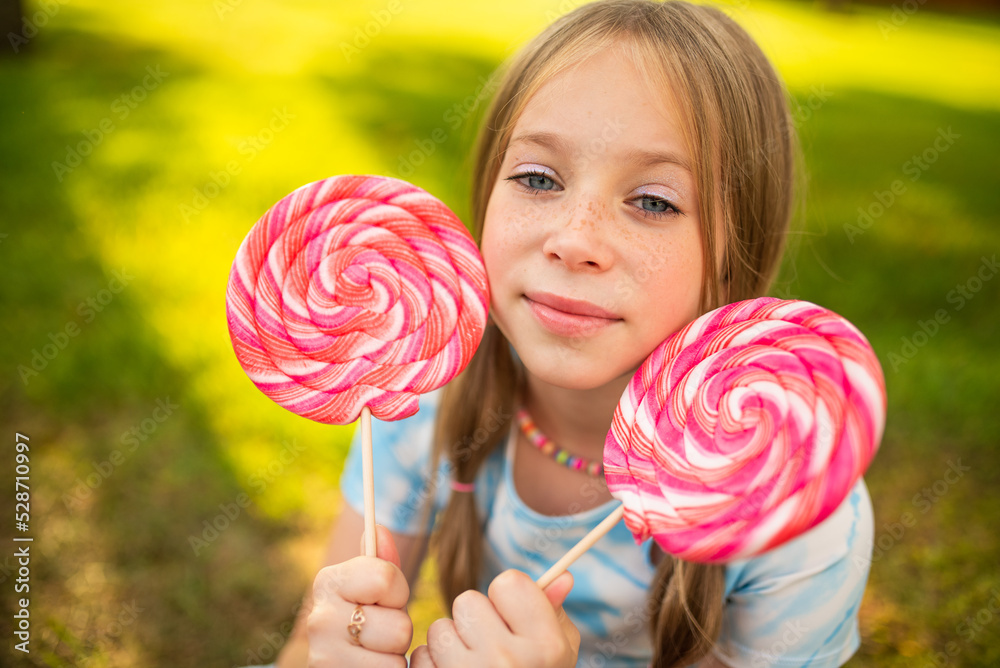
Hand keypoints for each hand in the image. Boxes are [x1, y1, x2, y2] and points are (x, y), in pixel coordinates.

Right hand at [306, 525, 412, 666]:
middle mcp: (319, 619)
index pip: (386, 579)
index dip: (398, 593)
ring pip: (396, 659)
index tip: (384, 601)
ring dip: (394, 658)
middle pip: (399, 627)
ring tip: (375, 653)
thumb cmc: (362, 621)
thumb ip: (381, 562)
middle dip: (399, 631)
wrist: (336, 663)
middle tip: (379, 634)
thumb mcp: (371, 590)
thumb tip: (379, 529)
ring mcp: (324, 657)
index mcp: (328, 582)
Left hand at [410, 570, 578, 667]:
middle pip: (467, 601)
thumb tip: (562, 575)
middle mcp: (509, 660)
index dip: (507, 598)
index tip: (512, 618)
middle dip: (475, 621)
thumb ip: (553, 614)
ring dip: (450, 644)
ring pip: (439, 628)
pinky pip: (421, 657)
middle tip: (491, 648)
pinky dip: (432, 667)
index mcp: (546, 647)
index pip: (508, 582)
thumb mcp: (559, 657)